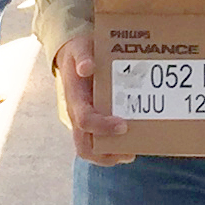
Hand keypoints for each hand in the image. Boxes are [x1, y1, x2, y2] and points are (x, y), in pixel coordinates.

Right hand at [52, 35, 125, 160]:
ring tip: (131, 153)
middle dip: (105, 155)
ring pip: (90, 149)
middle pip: (84, 146)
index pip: (84, 120)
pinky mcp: (93, 122)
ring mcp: (84, 121)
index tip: (123, 125)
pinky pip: (98, 143)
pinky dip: (113, 149)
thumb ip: (83, 56)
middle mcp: (77, 114)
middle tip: (129, 153)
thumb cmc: (80, 52)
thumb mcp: (80, 47)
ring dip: (110, 156)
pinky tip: (131, 144)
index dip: (102, 127)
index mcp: (75, 98)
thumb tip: (87, 67)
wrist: (73, 55)